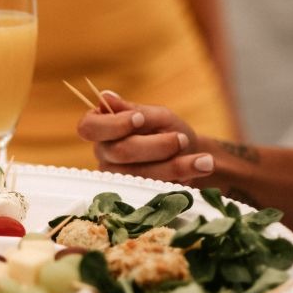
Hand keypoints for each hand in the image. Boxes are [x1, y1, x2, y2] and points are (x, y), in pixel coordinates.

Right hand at [76, 92, 214, 182]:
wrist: (189, 155)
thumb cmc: (166, 129)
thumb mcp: (156, 116)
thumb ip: (134, 110)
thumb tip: (104, 97)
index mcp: (100, 129)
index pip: (89, 127)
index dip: (113, 125)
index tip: (139, 118)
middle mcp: (103, 154)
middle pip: (121, 151)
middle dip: (157, 145)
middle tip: (182, 139)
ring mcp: (116, 177)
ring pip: (140, 174)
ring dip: (175, 165)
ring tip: (204, 161)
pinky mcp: (133, 195)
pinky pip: (154, 189)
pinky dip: (180, 178)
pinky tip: (198, 168)